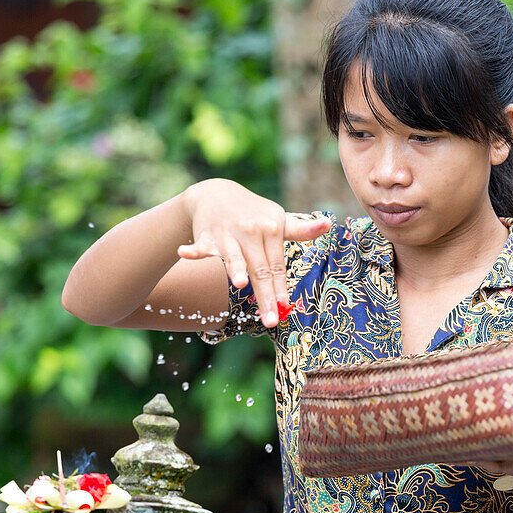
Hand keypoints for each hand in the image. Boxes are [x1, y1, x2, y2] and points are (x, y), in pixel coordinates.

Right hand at [176, 179, 331, 326]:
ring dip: (234, 267)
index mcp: (272, 228)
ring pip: (233, 256)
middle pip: (259, 269)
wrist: (217, 193)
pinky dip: (193, 250)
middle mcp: (251, 230)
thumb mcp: (278, 219)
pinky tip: (184, 253)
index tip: (284, 307)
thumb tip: (329, 224)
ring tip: (238, 282)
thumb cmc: (254, 213)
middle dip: (265, 295)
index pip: (277, 265)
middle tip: (270, 320)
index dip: (280, 287)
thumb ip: (301, 230)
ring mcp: (228, 232)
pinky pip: (199, 245)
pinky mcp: (206, 234)